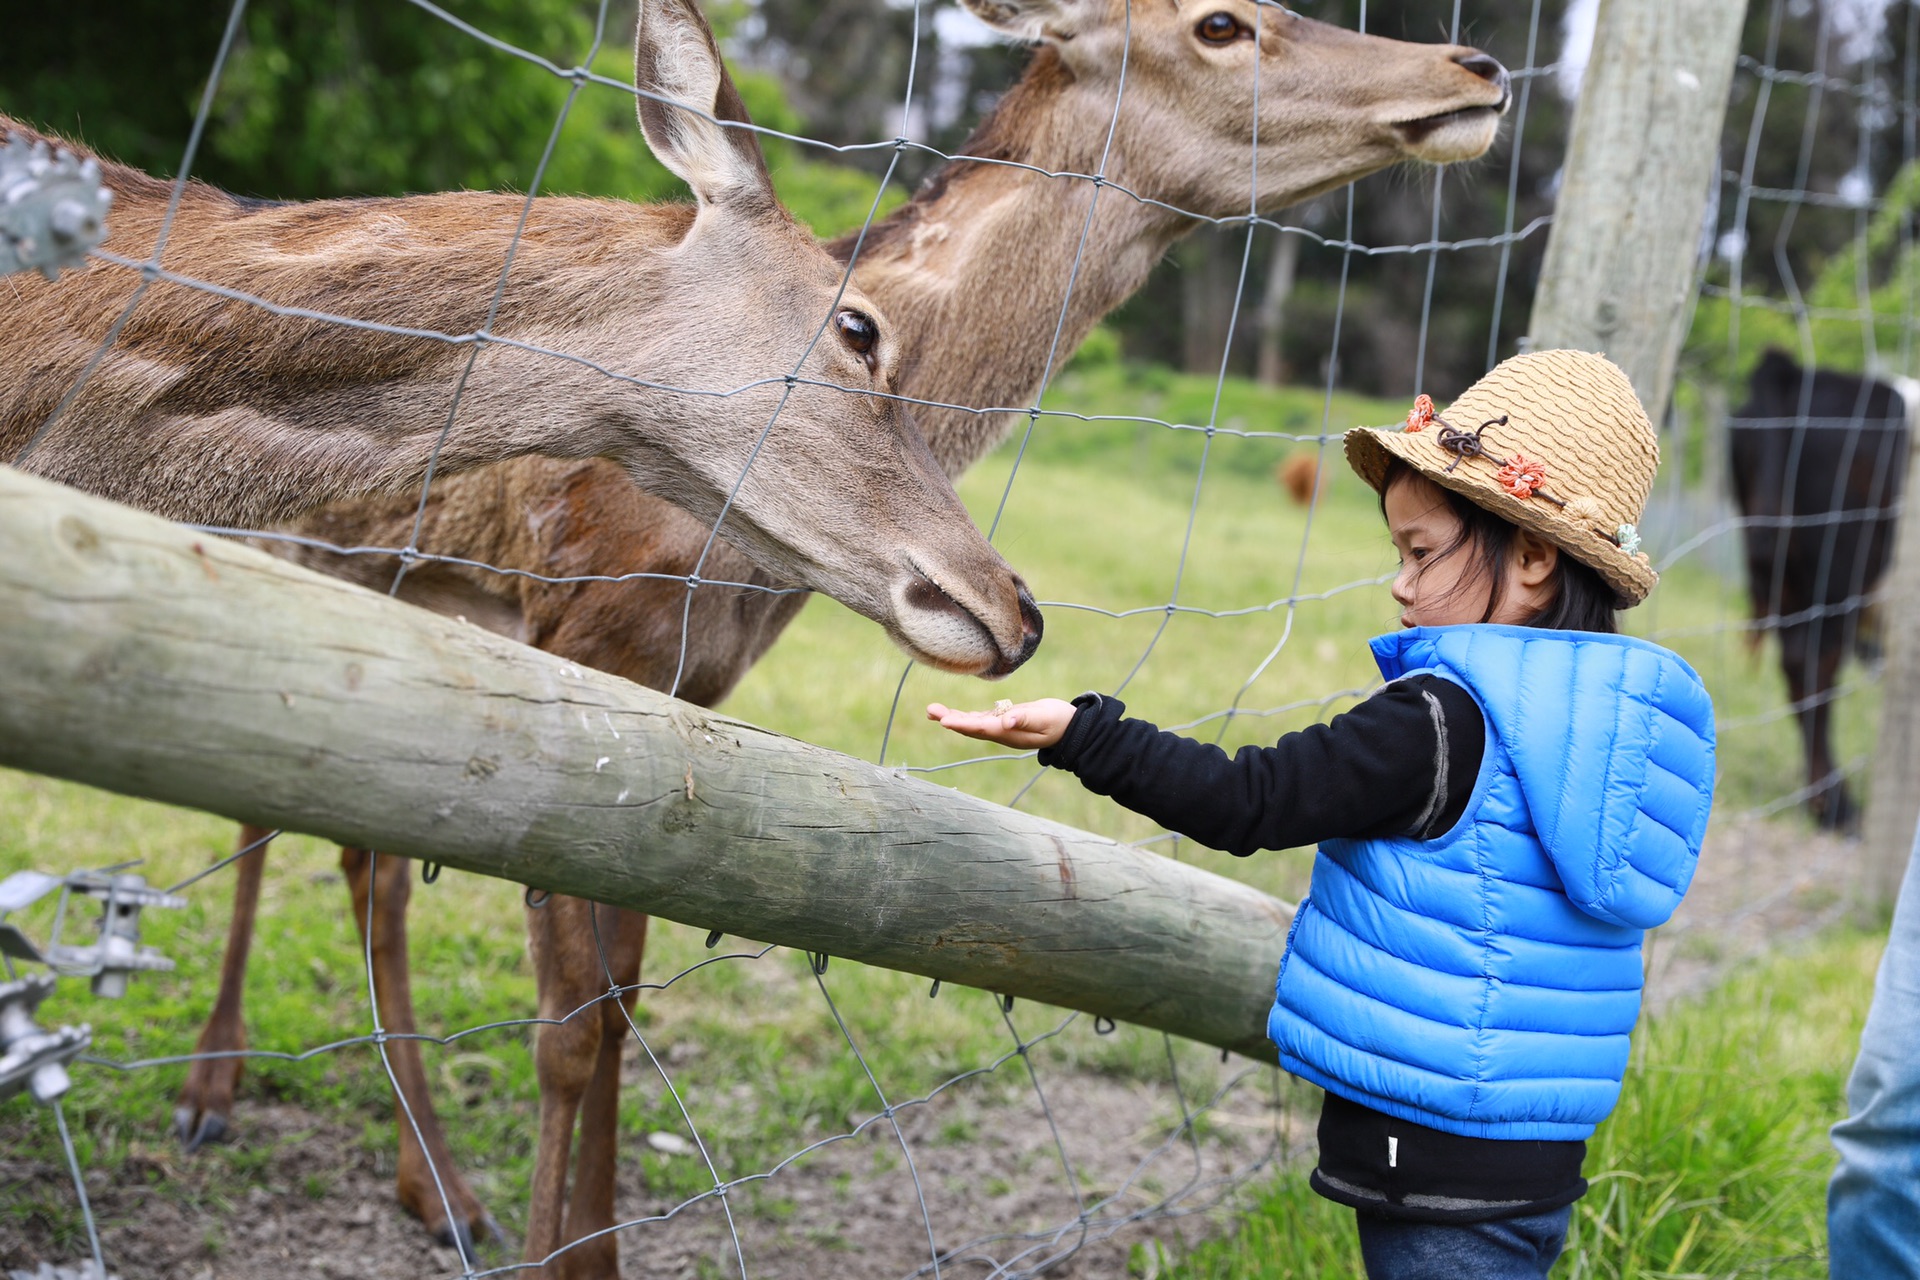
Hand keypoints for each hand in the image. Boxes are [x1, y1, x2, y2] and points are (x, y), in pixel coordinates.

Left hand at [926, 698, 1076, 749]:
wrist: (1068, 727)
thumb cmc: (1058, 722)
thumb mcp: (1044, 718)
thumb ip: (1026, 718)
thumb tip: (1007, 721)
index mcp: (1008, 733)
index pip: (980, 728)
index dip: (961, 724)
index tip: (944, 721)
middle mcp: (1000, 732)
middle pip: (970, 727)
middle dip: (949, 719)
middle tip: (930, 710)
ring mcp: (1001, 728)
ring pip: (972, 723)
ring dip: (952, 717)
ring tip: (933, 711)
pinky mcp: (1004, 721)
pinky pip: (979, 720)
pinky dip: (964, 716)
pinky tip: (952, 714)